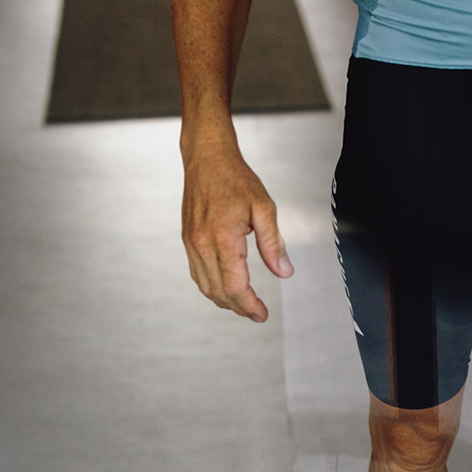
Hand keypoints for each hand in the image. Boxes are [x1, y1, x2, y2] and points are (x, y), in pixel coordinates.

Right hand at [180, 136, 293, 322]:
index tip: (263, 314)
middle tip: (257, 312)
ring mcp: (191, 243)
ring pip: (205, 287)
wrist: (206, 157)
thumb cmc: (235, 178)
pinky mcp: (187, 240)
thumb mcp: (264, 208)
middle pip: (219, 292)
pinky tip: (226, 287)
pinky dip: (212, 287)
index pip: (235, 287)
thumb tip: (284, 272)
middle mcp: (201, 244)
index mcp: (222, 238)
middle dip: (239, 308)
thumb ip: (273, 244)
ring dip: (224, 300)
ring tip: (244, 304)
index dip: (250, 306)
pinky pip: (197, 274)